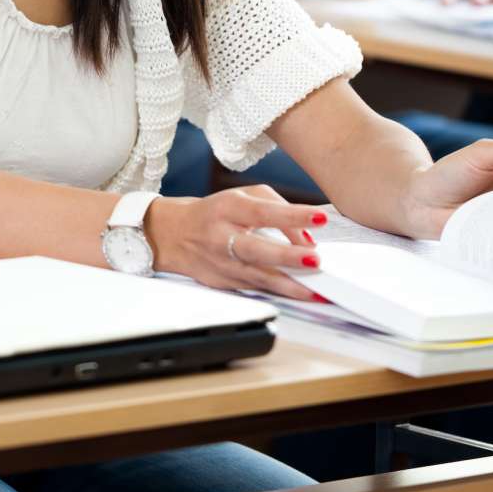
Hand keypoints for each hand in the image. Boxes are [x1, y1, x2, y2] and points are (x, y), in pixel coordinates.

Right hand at [146, 185, 330, 302]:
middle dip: (288, 257)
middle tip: (315, 259)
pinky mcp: (222, 283)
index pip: (263, 212)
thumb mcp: (241, 197)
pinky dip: (278, 292)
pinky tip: (299, 295)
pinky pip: (255, 289)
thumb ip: (275, 206)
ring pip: (258, 278)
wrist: (172, 235)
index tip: (320, 218)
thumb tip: (305, 235)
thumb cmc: (214, 213)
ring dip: (289, 285)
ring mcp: (221, 264)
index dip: (291, 216)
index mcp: (228, 208)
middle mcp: (222, 237)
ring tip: (315, 291)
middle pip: (256, 249)